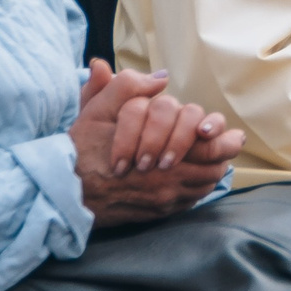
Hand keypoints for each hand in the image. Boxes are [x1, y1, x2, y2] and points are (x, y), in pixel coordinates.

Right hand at [71, 60, 243, 227]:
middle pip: (214, 167)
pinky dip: (195, 186)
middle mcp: (169, 182)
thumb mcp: (99, 111)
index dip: (220, 136)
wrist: (64, 192)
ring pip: (205, 185)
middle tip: (226, 140)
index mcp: (160, 154)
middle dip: (221, 151)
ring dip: (209, 169)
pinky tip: (188, 174)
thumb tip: (160, 78)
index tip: (214, 129)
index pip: (210, 145)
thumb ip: (128, 88)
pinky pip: (191, 200)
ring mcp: (166, 200)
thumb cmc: (81, 150)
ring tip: (206, 156)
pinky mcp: (159, 213)